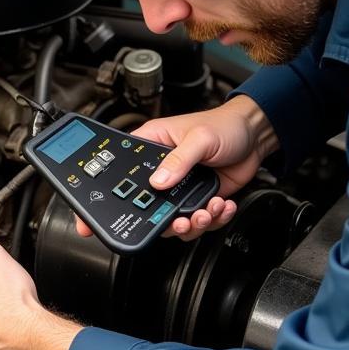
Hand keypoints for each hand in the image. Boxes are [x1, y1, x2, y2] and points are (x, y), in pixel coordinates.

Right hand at [75, 95, 276, 242]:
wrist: (256, 136)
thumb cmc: (224, 124)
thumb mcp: (198, 138)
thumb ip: (177, 160)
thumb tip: (158, 182)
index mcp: (151, 148)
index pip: (119, 174)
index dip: (104, 198)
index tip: (92, 220)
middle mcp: (162, 172)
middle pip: (146, 207)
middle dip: (162, 221)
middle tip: (177, 220)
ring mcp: (179, 189)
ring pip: (172, 222)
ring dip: (191, 224)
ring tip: (206, 212)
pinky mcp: (198, 200)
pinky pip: (197, 222)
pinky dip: (212, 220)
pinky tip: (220, 206)